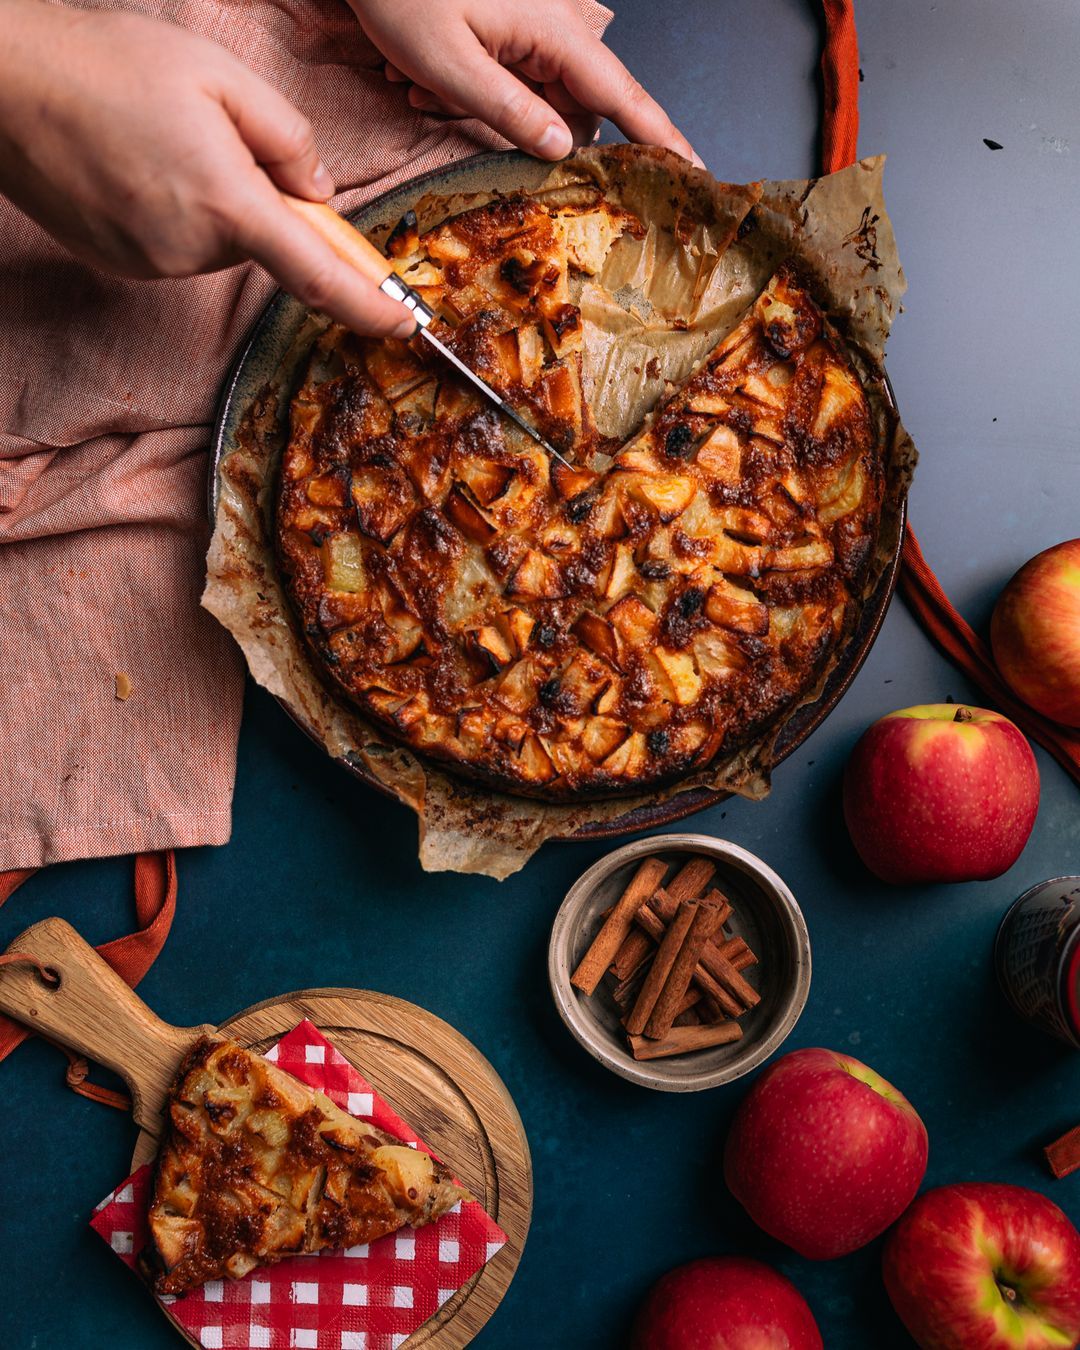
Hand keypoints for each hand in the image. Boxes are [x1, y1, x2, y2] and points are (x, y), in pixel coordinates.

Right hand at [0, 1, 414, 335]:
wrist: (6, 82)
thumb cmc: (112, 65)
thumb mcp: (223, 78)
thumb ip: (290, 141)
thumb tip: (319, 197)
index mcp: (230, 204)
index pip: (320, 275)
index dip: (369, 306)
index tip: (403, 325)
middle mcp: (192, 250)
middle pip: (263, 243)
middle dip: (260, 202)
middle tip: (214, 139)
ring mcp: (153, 265)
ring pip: (218, 244)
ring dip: (214, 204)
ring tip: (160, 143)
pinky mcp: (123, 266)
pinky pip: (177, 248)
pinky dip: (176, 214)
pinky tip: (137, 167)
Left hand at [348, 0, 701, 165]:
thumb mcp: (449, 64)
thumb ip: (509, 113)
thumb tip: (564, 149)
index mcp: (553, 33)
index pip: (623, 95)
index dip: (659, 136)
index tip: (692, 169)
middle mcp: (554, 30)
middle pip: (577, 108)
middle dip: (524, 130)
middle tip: (450, 112)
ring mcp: (533, 30)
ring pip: (538, 101)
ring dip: (486, 111)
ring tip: (421, 87)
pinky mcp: (511, 33)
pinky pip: (512, 84)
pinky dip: (472, 95)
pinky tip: (421, 81)